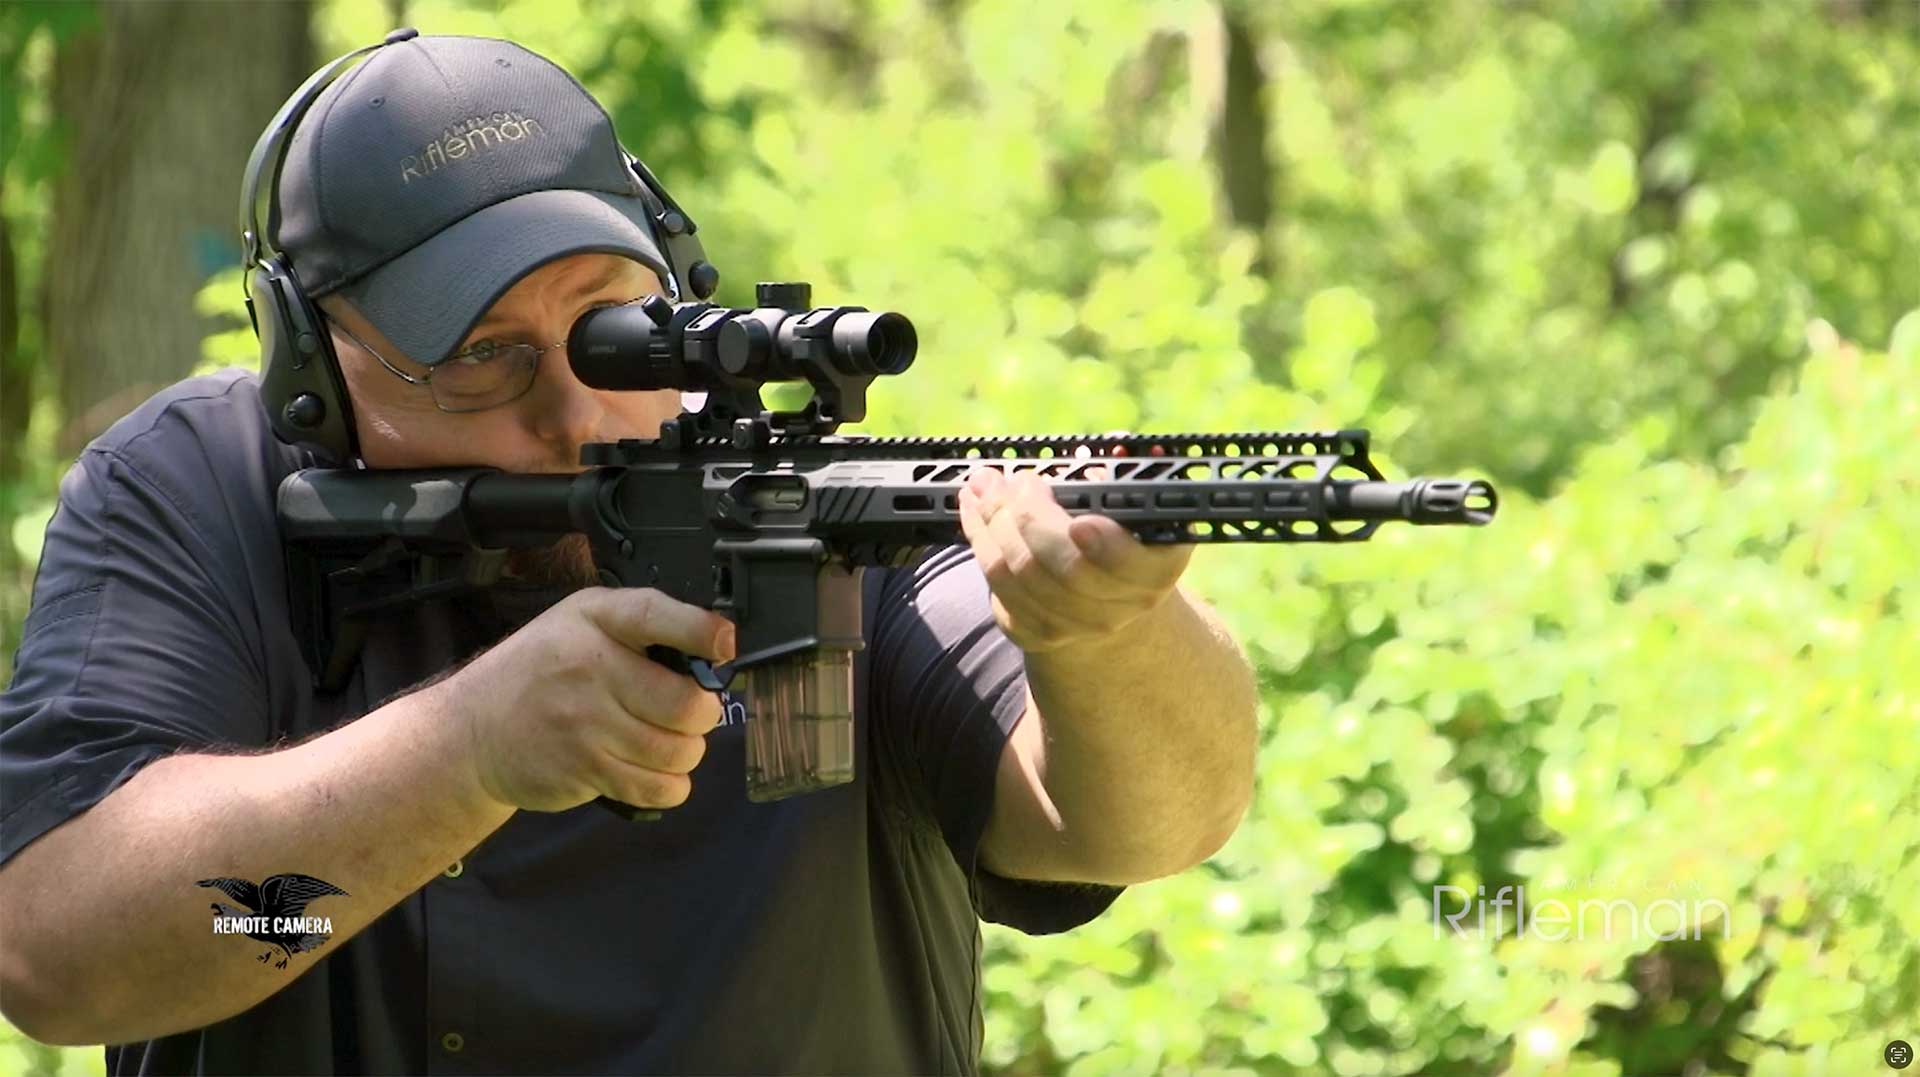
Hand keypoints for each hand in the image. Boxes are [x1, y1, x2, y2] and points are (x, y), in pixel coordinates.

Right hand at [432, 587, 736, 812]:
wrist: (470, 733)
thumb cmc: (537, 672)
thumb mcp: (576, 624)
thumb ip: (638, 626)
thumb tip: (715, 646)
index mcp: (593, 621)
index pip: (654, 616)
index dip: (699, 630)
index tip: (727, 643)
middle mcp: (590, 669)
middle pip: (686, 703)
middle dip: (702, 713)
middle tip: (689, 712)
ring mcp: (587, 725)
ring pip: (679, 750)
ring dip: (686, 751)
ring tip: (667, 741)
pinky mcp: (585, 770)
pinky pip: (658, 787)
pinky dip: (670, 785)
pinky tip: (654, 770)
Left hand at [957, 465, 1193, 655]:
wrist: (1104, 593)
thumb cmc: (1118, 530)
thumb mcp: (1130, 499)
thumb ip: (1124, 473)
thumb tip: (1121, 445)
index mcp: (1155, 570)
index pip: (1129, 565)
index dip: (1106, 547)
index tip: (1081, 522)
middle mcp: (1119, 607)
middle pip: (1063, 567)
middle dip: (1029, 516)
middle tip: (1012, 480)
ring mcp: (1076, 627)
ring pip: (1021, 575)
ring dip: (992, 524)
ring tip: (982, 487)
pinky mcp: (1036, 634)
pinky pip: (998, 590)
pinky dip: (980, 544)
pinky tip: (973, 512)